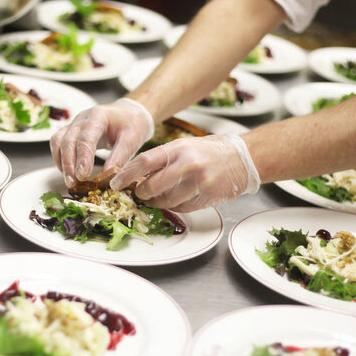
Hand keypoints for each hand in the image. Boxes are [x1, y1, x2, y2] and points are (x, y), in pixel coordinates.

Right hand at [50, 98, 153, 187]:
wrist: (129, 113)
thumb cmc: (132, 124)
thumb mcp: (132, 139)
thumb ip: (120, 157)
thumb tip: (109, 178)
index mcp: (99, 116)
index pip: (86, 138)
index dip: (83, 158)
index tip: (83, 176)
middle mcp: (82, 119)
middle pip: (68, 140)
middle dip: (68, 164)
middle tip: (73, 183)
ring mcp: (75, 124)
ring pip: (58, 141)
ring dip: (61, 162)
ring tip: (70, 181)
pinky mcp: (72, 131)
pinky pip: (58, 143)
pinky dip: (60, 159)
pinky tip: (68, 173)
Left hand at [110, 133, 260, 211]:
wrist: (240, 160)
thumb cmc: (207, 153)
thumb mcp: (183, 148)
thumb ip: (161, 160)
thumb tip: (136, 176)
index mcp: (177, 149)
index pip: (143, 162)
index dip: (126, 175)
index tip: (114, 183)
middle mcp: (186, 164)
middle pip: (151, 186)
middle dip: (141, 193)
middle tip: (139, 193)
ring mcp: (196, 182)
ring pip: (164, 201)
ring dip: (156, 202)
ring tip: (157, 196)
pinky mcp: (204, 197)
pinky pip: (180, 208)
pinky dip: (173, 206)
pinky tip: (176, 198)